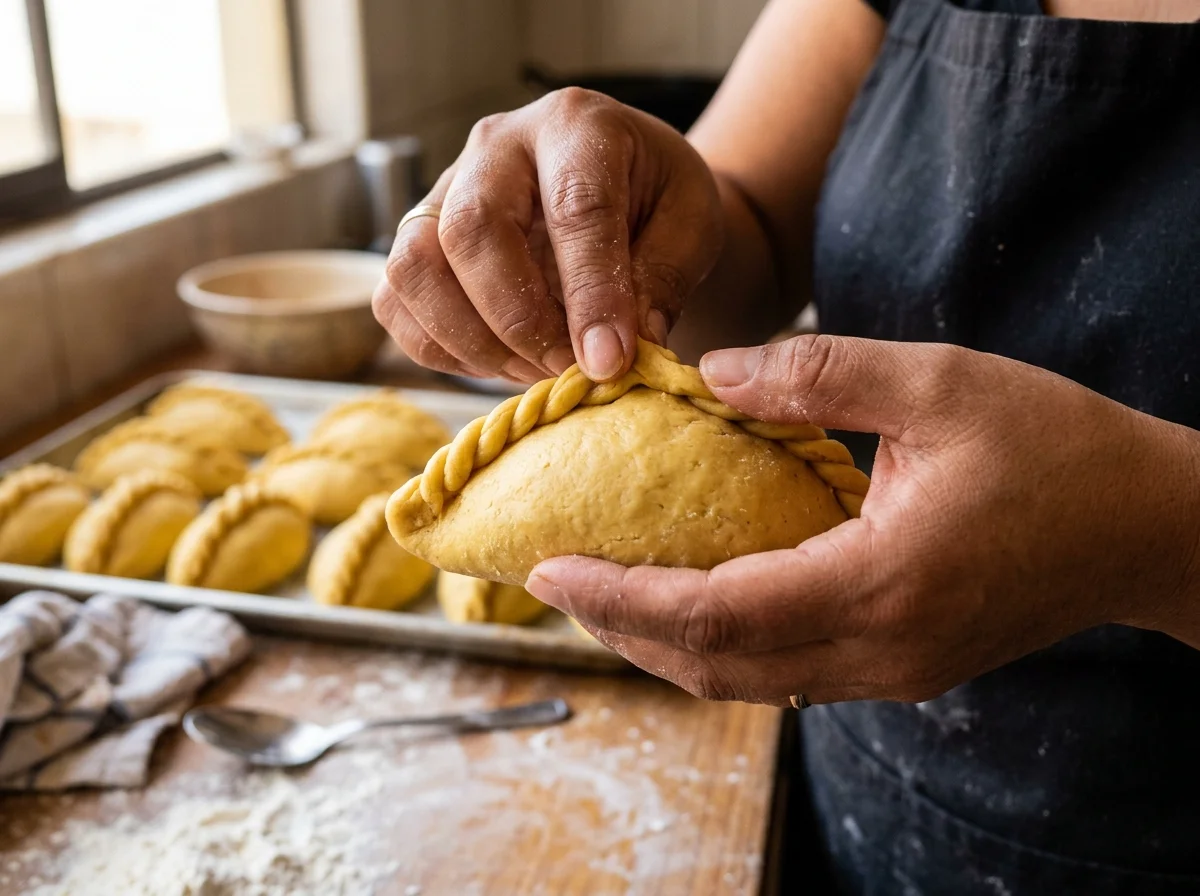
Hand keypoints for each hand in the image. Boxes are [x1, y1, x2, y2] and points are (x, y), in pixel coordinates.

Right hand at [372, 88, 722, 383]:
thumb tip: (615, 351)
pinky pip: (395, 302)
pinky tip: (499, 363)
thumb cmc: (657, 201)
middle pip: (470, 230)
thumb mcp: (691, 224)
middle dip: (519, 321)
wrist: (622, 185)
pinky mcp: (414, 238)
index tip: (609, 363)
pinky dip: (442, 350)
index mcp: (576, 124)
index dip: (591, 295)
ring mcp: (443, 189)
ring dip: (472, 341)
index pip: (574, 208)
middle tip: (568, 370)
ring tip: (535, 370)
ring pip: (415, 267)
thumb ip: (662, 279)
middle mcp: (495, 146)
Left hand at [525, 335, 1199, 704]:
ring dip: (662, 643)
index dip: (618, 598)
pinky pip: (783, 670)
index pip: (712, 613)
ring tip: (601, 594)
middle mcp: (878, 648)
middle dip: (620, 629)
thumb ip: (817, 376)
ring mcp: (890, 670)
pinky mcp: (901, 665)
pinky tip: (687, 598)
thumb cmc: (1058, 447)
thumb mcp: (940, 382)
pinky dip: (716, 643)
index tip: (546, 571)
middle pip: (713, 665)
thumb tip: (714, 373)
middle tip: (550, 583)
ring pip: (744, 680)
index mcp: (880, 583)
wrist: (1149, 527)